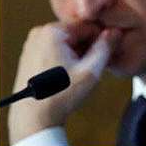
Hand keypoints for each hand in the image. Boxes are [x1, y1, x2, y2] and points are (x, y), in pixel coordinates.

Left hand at [8, 22, 120, 143]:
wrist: (33, 118)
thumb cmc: (60, 96)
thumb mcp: (91, 71)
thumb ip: (105, 47)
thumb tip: (115, 31)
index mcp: (53, 32)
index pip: (89, 27)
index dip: (102, 40)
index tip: (107, 54)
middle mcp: (40, 33)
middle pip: (77, 33)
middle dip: (89, 48)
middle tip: (94, 66)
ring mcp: (32, 44)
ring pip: (68, 42)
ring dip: (79, 54)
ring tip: (81, 72)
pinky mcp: (30, 55)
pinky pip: (56, 49)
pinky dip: (66, 58)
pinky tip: (70, 74)